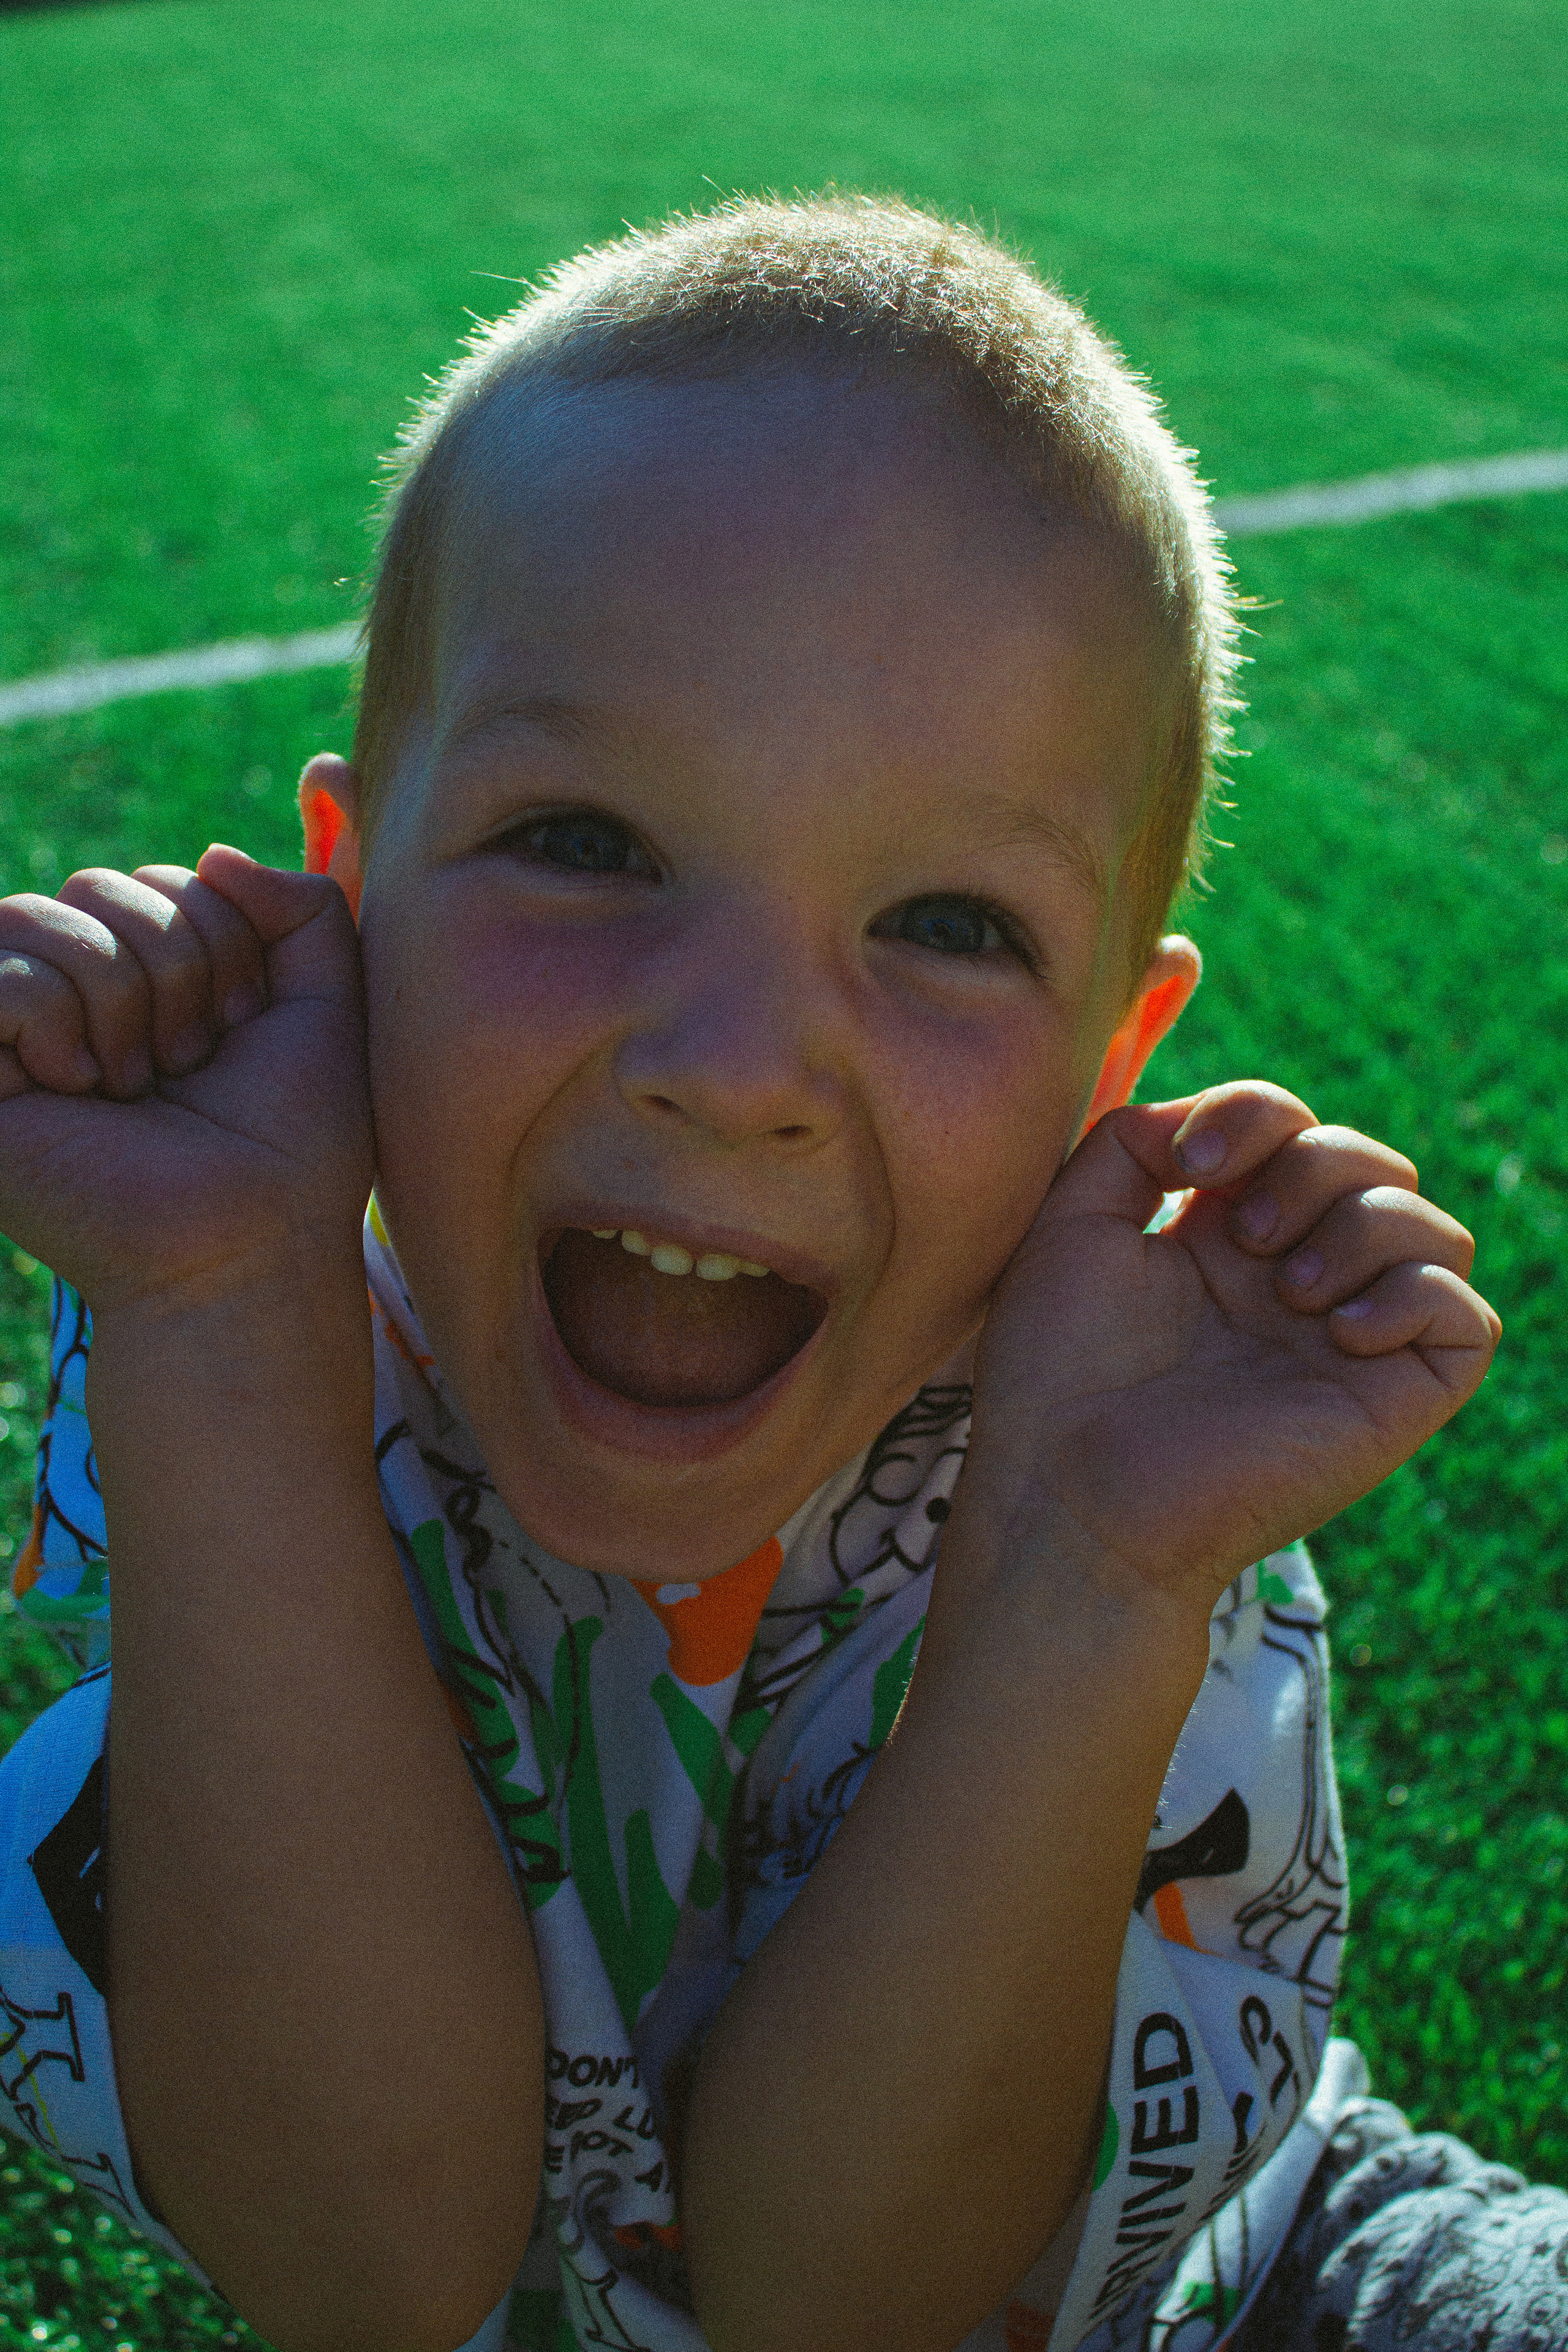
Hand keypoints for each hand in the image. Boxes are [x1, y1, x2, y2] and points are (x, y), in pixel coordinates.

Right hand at [0, 847, 371, 1312]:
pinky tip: (80, 1091)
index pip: (162, 879)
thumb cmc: (294, 1145)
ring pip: (38, 913)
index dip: (219, 939)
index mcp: (151, 988)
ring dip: (121, 996)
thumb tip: (214, 856)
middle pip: (99, 884)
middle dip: (173, 963)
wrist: (248, 1242)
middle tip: (191, 1063)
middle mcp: (78, 1006)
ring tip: (137, 1084)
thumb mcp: (329, 1006)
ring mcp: (16, 1039)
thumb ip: (305, 907)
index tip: (241, 1029)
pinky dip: (56, 1020)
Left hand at [965, 1081, 1499, 1611]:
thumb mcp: (1069, 1226)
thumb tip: (1202, 1116)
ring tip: (1291, 1288)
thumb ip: (1129, 1143)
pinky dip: (1415, 1294)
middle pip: (1370, 1162)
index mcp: (1224, 1241)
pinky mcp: (1391, 1402)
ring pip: (1433, 1228)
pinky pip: (1468, 1318)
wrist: (1072, 1493)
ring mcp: (1348, 1343)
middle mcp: (1294, 1284)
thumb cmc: (1054, 1375)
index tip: (1191, 1161)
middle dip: (1312, 1162)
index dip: (1258, 1111)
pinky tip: (1339, 1329)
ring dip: (1364, 1223)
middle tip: (1246, 1235)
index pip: (1291, 1130)